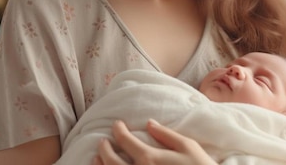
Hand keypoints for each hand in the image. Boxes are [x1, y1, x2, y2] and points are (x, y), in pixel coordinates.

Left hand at [93, 119, 216, 164]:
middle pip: (111, 161)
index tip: (116, 125)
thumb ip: (166, 135)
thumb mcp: (188, 147)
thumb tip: (149, 124)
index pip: (126, 141)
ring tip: (97, 158)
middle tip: (102, 142)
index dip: (118, 130)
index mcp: (150, 158)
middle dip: (104, 149)